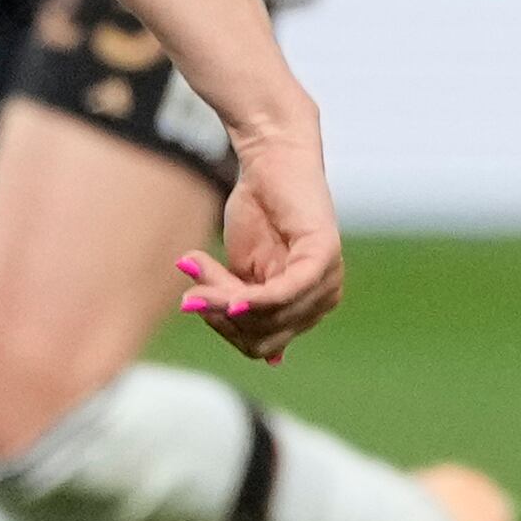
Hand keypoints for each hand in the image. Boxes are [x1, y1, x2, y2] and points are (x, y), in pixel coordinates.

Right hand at [178, 114, 345, 361]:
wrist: (268, 159)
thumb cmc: (256, 211)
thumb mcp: (242, 272)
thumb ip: (247, 310)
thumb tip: (270, 362)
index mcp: (306, 307)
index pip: (260, 346)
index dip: (223, 329)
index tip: (193, 299)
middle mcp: (323, 299)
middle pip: (262, 338)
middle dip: (220, 314)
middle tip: (193, 282)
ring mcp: (328, 278)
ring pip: (267, 318)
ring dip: (224, 297)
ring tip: (197, 266)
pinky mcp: (324, 256)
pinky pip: (284, 294)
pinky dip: (254, 299)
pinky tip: (232, 297)